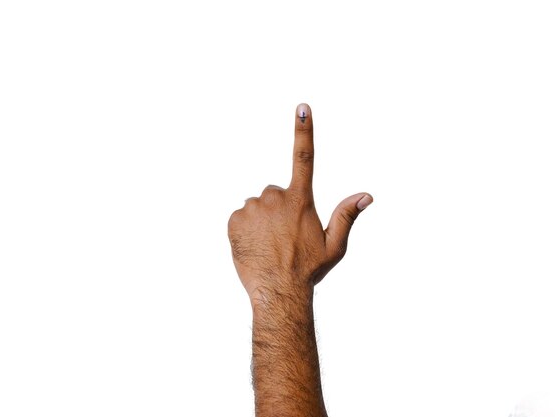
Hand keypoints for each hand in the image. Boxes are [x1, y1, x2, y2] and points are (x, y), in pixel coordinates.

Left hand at [227, 103, 372, 306]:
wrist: (277, 292)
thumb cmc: (308, 270)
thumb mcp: (334, 245)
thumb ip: (347, 215)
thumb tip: (367, 195)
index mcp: (300, 199)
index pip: (304, 158)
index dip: (304, 131)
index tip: (302, 108)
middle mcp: (275, 197)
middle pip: (275, 193)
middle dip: (279, 209)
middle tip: (284, 237)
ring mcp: (253, 207)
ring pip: (257, 206)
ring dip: (261, 220)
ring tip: (269, 244)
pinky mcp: (234, 219)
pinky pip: (240, 217)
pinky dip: (245, 228)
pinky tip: (254, 246)